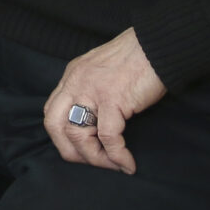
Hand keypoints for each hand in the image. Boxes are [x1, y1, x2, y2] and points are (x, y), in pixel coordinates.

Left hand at [41, 29, 165, 172]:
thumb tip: (94, 122)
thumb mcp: (102, 71)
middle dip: (71, 152)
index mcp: (72, 76)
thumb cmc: (137, 58)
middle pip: (54, 126)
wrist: (157, 44)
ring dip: (96, 159)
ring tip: (114, 165)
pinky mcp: (113, 98)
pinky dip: (118, 156)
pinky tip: (128, 164)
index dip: (62, 137)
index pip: (51, 112)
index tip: (83, 150)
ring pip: (78, 136)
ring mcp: (91, 90)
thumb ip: (91, 90)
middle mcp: (75, 82)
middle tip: (95, 162)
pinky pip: (109, 137)